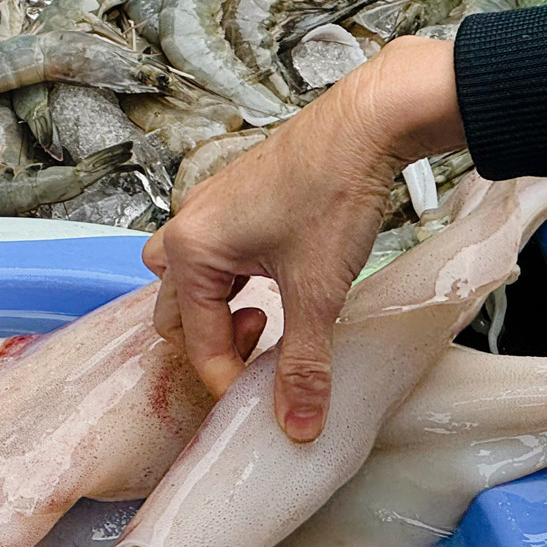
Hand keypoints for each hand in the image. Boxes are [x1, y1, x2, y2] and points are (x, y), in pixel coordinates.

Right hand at [144, 36, 465, 440]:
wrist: (370, 121)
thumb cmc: (333, 192)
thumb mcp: (318, 292)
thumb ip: (304, 365)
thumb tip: (297, 425)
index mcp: (190, 250)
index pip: (195, 342)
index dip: (229, 379)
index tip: (265, 399)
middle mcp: (187, 226)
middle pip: (175, 312)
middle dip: (216, 340)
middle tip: (269, 340)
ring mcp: (207, 208)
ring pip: (188, 279)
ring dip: (215, 309)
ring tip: (269, 311)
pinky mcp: (233, 196)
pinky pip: (211, 253)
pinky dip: (231, 279)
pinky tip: (275, 279)